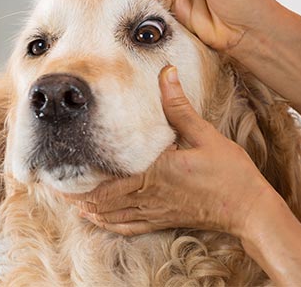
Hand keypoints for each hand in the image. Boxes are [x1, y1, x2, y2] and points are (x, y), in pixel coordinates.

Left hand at [65, 65, 274, 236]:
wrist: (248, 209)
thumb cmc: (229, 173)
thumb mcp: (204, 134)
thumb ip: (179, 106)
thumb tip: (166, 73)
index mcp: (154, 174)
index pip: (105, 180)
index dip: (78, 178)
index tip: (58, 167)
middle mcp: (148, 197)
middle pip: (99, 201)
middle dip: (73, 193)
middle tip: (53, 182)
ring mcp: (154, 213)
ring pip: (108, 216)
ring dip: (85, 208)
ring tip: (67, 198)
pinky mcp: (162, 221)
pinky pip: (126, 227)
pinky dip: (106, 223)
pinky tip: (97, 218)